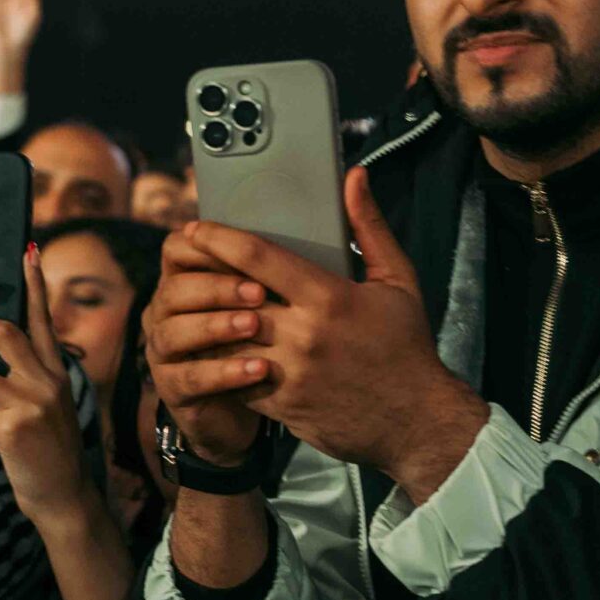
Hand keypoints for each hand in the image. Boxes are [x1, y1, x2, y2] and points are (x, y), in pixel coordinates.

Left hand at [0, 244, 106, 529]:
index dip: (35, 283)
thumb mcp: (50, 404)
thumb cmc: (49, 448)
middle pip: (3, 332)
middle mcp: (47, 381)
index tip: (26, 249)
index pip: (42, 317)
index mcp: (55, 370)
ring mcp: (31, 405)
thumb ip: (32, 373)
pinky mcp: (12, 432)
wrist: (65, 497)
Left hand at [178, 168, 485, 491]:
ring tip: (192, 302)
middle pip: (232, 296)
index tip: (197, 228)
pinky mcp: (280, 405)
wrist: (415, 422)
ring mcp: (288, 374)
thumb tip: (355, 177)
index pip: (259, 258)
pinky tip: (214, 345)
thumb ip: (369, 227)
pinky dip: (222, 359)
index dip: (220, 238)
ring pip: (226, 340)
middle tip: (185, 261)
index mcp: (329, 298)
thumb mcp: (398, 281)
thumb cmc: (406, 347)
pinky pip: (235, 378)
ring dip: (207, 320)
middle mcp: (303, 335)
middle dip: (204, 276)